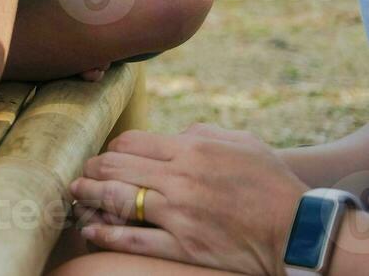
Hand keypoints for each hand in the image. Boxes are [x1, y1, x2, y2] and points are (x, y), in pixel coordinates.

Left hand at [70, 124, 307, 273]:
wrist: (301, 231)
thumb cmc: (273, 183)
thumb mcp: (241, 142)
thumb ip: (201, 132)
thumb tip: (172, 133)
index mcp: (191, 149)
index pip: (131, 142)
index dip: (111, 148)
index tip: (106, 156)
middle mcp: (180, 179)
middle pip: (116, 167)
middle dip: (92, 168)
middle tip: (81, 172)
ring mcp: (180, 213)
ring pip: (118, 199)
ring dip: (90, 195)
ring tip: (76, 194)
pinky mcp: (185, 245)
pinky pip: (134, 238)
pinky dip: (107, 234)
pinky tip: (90, 230)